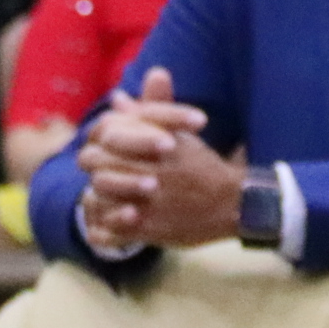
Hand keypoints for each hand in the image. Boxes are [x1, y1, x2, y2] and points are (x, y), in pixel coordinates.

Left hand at [75, 68, 237, 250]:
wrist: (232, 202)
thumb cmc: (201, 165)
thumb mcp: (178, 132)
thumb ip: (148, 112)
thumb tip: (117, 97)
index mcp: (156, 144)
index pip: (106, 134)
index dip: (100, 140)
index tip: (106, 147)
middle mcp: (151, 171)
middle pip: (98, 163)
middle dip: (96, 166)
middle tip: (101, 172)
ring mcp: (150, 203)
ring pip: (98, 194)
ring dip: (96, 195)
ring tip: (102, 196)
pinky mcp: (151, 230)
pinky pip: (110, 230)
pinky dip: (103, 228)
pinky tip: (107, 222)